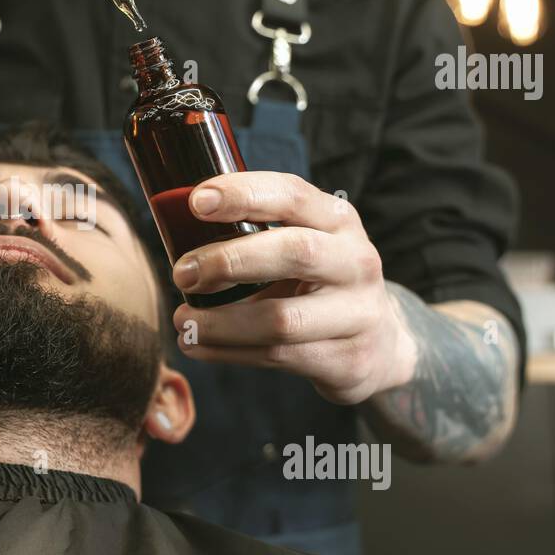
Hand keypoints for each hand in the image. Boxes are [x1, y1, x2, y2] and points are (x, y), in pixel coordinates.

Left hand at [170, 172, 417, 404]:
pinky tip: (197, 345)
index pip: (292, 194)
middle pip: (294, 252)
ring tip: (182, 321)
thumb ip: (256, 231)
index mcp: (338, 220)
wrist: (380, 345)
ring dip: (220, 322)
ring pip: (281, 318)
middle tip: (181, 273)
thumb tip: (174, 225)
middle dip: (228, 261)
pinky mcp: (346, 360)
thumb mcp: (304, 244)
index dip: (243, 194)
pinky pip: (278, 356)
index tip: (195, 201)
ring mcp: (357, 313)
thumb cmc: (319, 283)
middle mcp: (356, 261)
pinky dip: (228, 352)